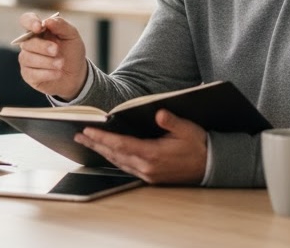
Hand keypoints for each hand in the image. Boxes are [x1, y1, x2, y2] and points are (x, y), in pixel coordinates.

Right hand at [15, 12, 88, 99]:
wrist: (76, 74)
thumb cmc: (71, 52)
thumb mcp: (72, 36)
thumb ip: (61, 25)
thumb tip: (47, 21)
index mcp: (38, 30)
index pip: (26, 20)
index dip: (30, 22)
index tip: (39, 27)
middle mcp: (29, 43)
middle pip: (27, 42)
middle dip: (42, 46)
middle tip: (56, 50)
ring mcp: (27, 59)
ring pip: (27, 58)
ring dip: (46, 61)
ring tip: (61, 64)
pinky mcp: (28, 75)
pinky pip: (31, 73)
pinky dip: (46, 73)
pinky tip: (58, 73)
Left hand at [74, 109, 207, 183]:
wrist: (211, 166)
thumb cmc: (199, 145)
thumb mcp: (188, 129)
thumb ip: (172, 122)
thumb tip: (159, 114)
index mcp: (153, 155)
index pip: (121, 145)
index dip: (103, 138)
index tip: (87, 131)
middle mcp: (147, 167)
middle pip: (114, 154)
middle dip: (95, 144)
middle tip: (78, 136)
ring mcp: (148, 174)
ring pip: (118, 162)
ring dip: (101, 151)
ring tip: (86, 142)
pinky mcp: (150, 177)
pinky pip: (126, 167)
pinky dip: (113, 158)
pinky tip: (106, 152)